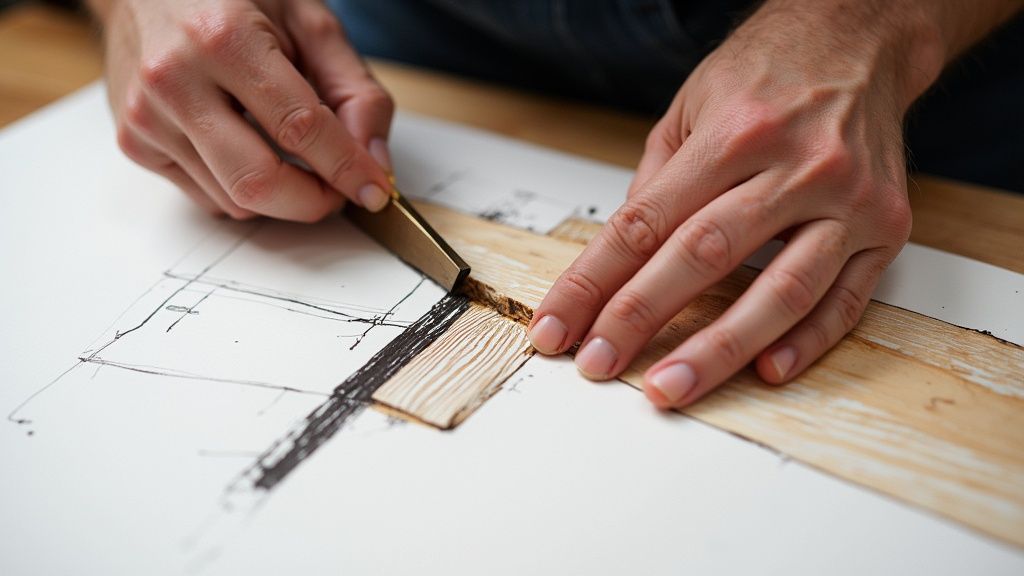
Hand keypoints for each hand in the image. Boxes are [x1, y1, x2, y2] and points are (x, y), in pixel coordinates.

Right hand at [95, 0, 393, 220]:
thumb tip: (373, 162)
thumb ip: (353, 90)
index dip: (347, 167)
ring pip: (234, 200)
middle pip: (257, 182)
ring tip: (290, 153)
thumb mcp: (309, 20)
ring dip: (279, 194)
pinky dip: (240, 187)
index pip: (299, 127)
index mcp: (224, 38)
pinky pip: (206, 196)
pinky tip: (246, 145)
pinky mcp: (134, 143)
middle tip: (338, 189)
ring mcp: (147, 116)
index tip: (374, 189)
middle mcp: (175, 79)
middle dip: (312, 201)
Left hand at [528, 1, 934, 408]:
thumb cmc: (768, 72)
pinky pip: (846, 300)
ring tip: (670, 388)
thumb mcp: (692, 106)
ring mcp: (846, 200)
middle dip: (640, 318)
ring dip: (719, 349)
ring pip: (779, 291)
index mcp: (733, 133)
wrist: (862, 38)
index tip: (557, 327)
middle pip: (702, 257)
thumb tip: (618, 260)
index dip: (593, 283)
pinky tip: (766, 372)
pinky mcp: (885, 227)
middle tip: (597, 365)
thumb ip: (657, 183)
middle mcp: (794, 165)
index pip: (644, 224)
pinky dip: (807, 342)